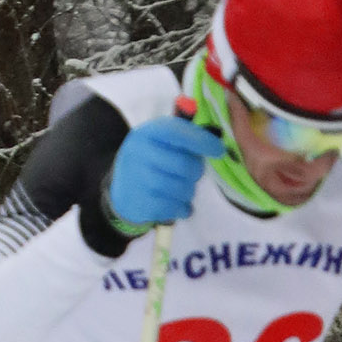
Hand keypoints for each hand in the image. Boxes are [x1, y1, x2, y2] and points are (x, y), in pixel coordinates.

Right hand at [106, 113, 223, 230]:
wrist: (122, 192)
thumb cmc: (151, 162)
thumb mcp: (161, 141)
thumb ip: (184, 136)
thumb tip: (215, 136)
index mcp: (147, 133)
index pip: (177, 132)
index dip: (202, 141)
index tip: (219, 150)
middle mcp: (139, 153)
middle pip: (183, 165)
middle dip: (196, 172)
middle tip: (194, 174)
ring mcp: (138, 179)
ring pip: (180, 189)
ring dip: (189, 192)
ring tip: (183, 190)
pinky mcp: (140, 203)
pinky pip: (173, 208)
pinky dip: (181, 208)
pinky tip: (178, 205)